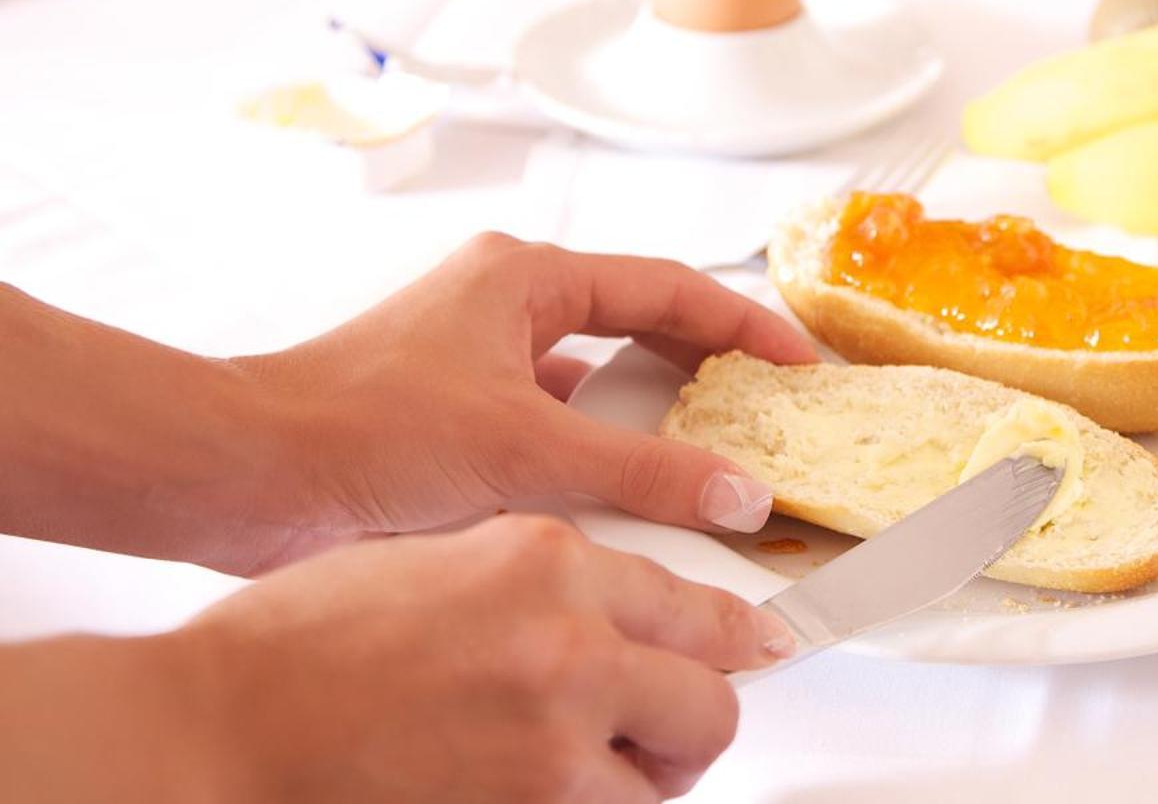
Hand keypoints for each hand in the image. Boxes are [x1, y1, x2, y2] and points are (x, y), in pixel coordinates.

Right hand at [172, 515, 786, 801]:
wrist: (219, 726)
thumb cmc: (302, 644)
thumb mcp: (445, 558)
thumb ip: (542, 579)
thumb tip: (615, 610)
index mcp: (546, 558)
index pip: (693, 599)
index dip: (735, 636)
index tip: (758, 650)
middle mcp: (567, 637)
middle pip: (711, 698)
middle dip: (693, 720)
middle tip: (659, 732)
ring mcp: (554, 733)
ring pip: (669, 775)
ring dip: (639, 781)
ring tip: (580, 773)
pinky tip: (537, 794)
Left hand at [228, 233, 817, 571]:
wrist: (242, 477)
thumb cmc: (355, 428)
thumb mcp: (523, 449)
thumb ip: (641, 473)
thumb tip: (733, 491)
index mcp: (526, 276)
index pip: (668, 288)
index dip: (743, 324)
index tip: (796, 362)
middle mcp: (505, 305)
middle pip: (637, 326)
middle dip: (705, 369)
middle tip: (767, 410)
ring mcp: (478, 360)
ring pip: (595, 382)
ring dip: (648, 419)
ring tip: (712, 458)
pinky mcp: (455, 416)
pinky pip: (555, 426)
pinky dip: (596, 457)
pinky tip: (624, 500)